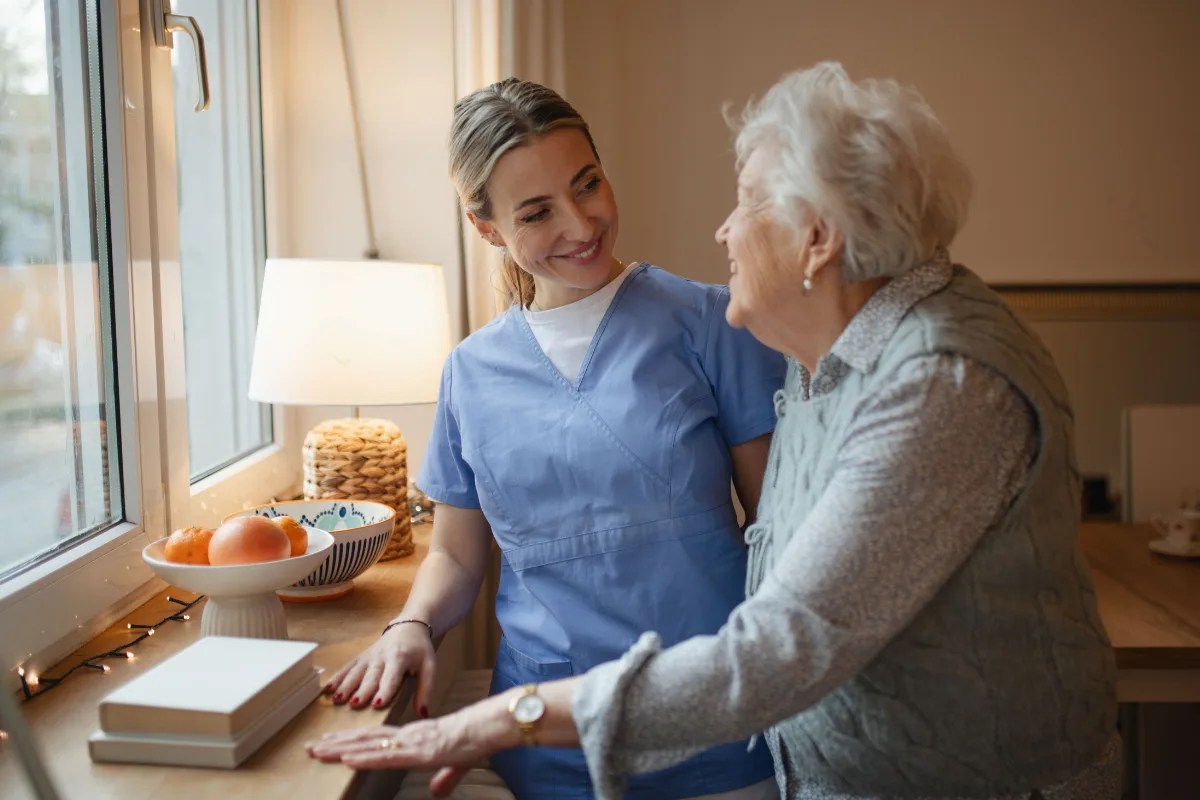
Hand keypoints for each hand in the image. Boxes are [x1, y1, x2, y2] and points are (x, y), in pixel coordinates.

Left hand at [305, 694, 518, 797]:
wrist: (489, 727)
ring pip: (368, 745)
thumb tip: (436, 792)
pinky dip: (364, 757)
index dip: (352, 739)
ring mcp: (410, 742)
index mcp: (414, 737)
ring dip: (340, 748)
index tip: (329, 741)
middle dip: (336, 742)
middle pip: (365, 739)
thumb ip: (444, 777)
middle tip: (310, 745)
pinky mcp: (417, 751)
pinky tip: (346, 758)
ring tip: (317, 750)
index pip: (376, 738)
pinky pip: (385, 755)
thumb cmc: (476, 740)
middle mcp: (407, 736)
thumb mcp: (456, 764)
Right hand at [323, 623, 435, 713]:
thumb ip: (425, 690)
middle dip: (362, 690)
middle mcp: (382, 656)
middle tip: (354, 705)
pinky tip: (327, 689)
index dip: (385, 690)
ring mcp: (369, 656)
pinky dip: (337, 677)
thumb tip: (423, 714)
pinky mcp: (361, 656)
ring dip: (346, 685)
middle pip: (371, 676)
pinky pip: (348, 667)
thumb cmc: (420, 650)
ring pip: (356, 672)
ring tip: (337, 699)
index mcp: (400, 658)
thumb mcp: (429, 667)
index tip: (377, 703)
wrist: (408, 627)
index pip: (392, 676)